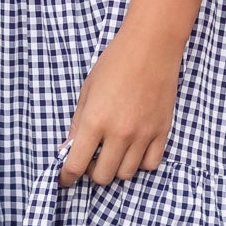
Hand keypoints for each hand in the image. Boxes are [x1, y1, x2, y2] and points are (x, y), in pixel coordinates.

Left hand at [58, 28, 181, 185]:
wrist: (150, 47)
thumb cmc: (114, 63)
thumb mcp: (87, 91)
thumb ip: (78, 124)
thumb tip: (68, 149)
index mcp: (95, 121)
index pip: (75, 165)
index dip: (66, 176)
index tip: (64, 179)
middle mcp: (119, 133)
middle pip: (102, 176)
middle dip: (91, 171)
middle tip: (90, 158)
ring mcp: (143, 135)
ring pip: (126, 174)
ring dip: (115, 167)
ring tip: (113, 152)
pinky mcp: (161, 132)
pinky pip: (150, 164)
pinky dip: (139, 162)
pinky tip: (134, 149)